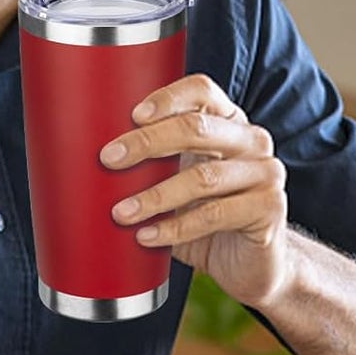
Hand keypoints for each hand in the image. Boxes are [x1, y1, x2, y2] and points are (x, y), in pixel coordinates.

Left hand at [100, 73, 289, 308]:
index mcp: (229, 121)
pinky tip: (148, 236)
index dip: (167, 98)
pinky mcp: (269, 209)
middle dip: (146, 143)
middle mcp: (252, 140)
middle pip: (197, 128)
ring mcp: (266, 173)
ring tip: (121, 212)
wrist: (254, 264)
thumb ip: (153, 166)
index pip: (201, 90)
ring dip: (154, 196)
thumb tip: (86, 162)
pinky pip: (214, 215)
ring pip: (202, 177)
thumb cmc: (209, 218)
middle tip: (109, 160)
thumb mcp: (181, 183)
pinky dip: (175, 228)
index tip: (131, 115)